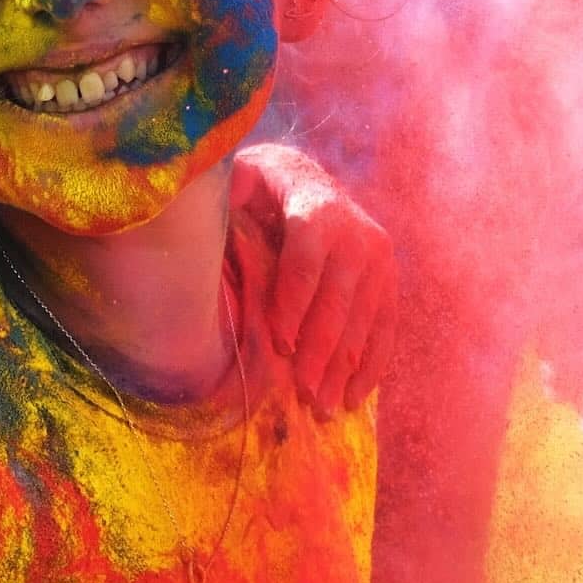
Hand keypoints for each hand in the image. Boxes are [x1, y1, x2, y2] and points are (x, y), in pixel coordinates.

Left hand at [230, 142, 397, 417]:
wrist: (305, 175)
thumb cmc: (258, 186)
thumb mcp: (236, 180)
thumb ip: (222, 203)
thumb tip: (193, 229)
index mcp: (314, 206)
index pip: (304, 263)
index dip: (291, 306)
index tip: (278, 345)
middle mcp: (356, 232)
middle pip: (338, 300)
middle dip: (320, 351)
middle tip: (304, 393)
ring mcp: (379, 257)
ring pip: (363, 320)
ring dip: (344, 368)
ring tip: (325, 407)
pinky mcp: (389, 278)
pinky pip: (385, 326)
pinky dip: (371, 365)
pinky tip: (355, 397)